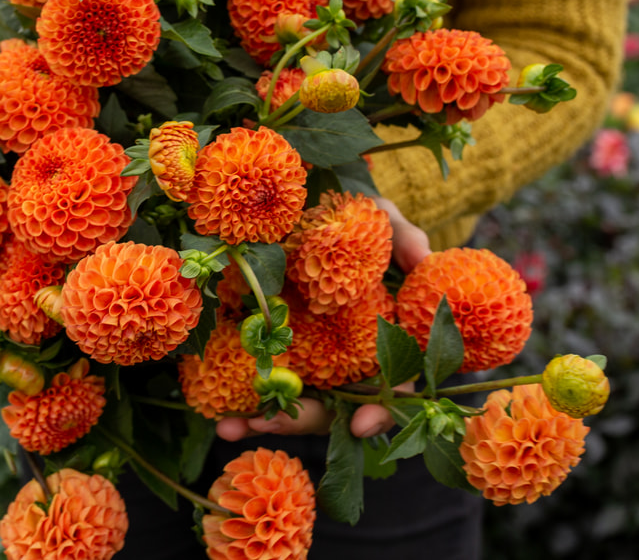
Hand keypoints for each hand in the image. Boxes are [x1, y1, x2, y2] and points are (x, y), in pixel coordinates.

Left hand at [216, 197, 429, 441]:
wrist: (309, 212)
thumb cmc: (354, 222)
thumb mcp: (381, 221)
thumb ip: (405, 238)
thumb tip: (424, 260)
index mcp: (382, 340)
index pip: (391, 387)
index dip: (382, 410)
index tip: (363, 425)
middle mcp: (345, 361)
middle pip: (330, 408)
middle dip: (299, 423)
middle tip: (266, 425)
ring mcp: (309, 360)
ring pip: (290, 405)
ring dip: (260, 420)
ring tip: (228, 426)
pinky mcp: (272, 348)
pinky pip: (257, 379)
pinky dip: (237, 398)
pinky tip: (215, 410)